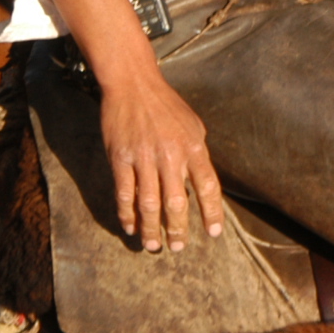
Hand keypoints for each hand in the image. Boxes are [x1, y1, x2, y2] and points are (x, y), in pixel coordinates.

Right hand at [98, 64, 225, 253]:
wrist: (133, 84)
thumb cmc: (166, 106)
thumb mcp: (193, 125)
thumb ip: (197, 154)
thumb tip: (202, 183)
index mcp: (193, 147)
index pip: (207, 187)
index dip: (211, 212)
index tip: (212, 233)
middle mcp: (171, 155)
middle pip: (177, 202)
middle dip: (178, 229)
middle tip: (177, 248)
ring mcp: (144, 157)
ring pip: (148, 203)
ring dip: (151, 228)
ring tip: (154, 245)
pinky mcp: (120, 158)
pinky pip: (124, 193)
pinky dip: (127, 214)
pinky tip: (130, 227)